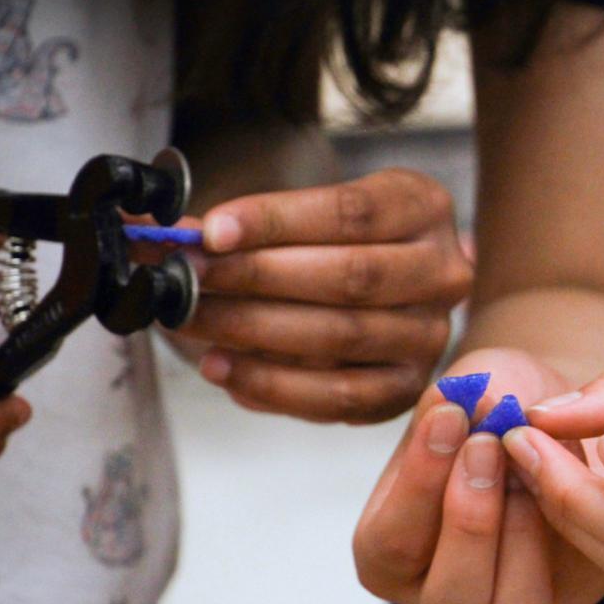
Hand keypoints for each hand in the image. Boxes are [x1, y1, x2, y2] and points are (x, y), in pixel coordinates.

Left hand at [174, 169, 471, 422]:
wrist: (383, 287)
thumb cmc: (335, 243)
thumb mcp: (307, 211)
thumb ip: (245, 223)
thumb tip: (160, 231)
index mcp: (424, 207)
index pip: (351, 212)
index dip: (277, 221)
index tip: (212, 232)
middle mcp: (442, 272)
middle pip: (350, 277)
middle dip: (257, 278)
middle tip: (190, 278)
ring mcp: (430, 336)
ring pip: (343, 337)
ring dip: (255, 332)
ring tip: (193, 321)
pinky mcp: (407, 389)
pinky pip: (339, 396)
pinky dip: (274, 386)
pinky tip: (224, 369)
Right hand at [353, 347, 603, 603]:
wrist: (546, 422)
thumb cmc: (489, 410)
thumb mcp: (468, 390)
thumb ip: (457, 398)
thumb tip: (465, 399)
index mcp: (386, 554)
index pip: (391, 541)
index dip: (420, 480)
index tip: (450, 416)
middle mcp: (435, 597)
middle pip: (449, 599)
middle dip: (472, 520)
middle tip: (490, 443)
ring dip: (526, 534)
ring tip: (533, 464)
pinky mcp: (557, 603)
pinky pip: (569, 595)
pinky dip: (570, 537)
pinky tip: (569, 480)